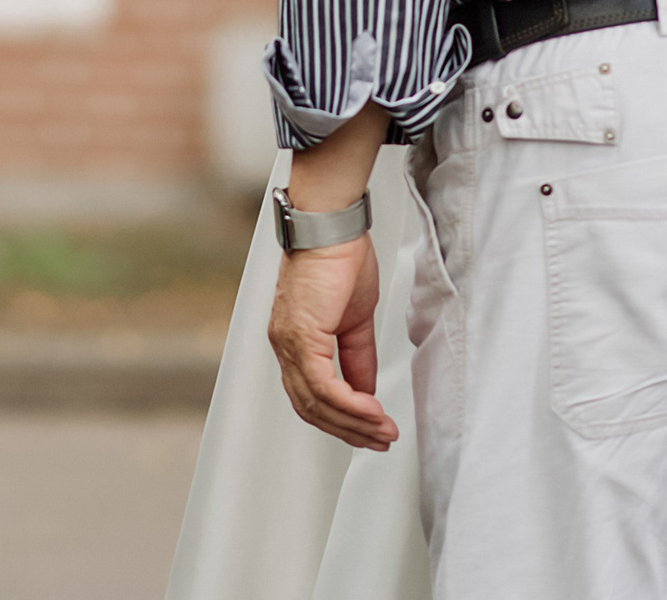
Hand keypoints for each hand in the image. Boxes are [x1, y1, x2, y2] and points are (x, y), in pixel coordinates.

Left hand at [267, 236, 396, 449]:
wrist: (332, 227)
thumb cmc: (340, 259)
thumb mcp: (355, 320)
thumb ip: (357, 358)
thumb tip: (366, 391)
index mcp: (293, 342)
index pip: (311, 397)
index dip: (341, 420)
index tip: (371, 431)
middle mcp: (284, 347)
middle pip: (311, 408)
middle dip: (349, 430)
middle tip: (381, 439)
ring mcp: (288, 343)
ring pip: (316, 403)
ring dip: (354, 423)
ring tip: (383, 430)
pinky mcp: (300, 337)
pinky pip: (323, 385)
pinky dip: (349, 404)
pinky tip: (372, 410)